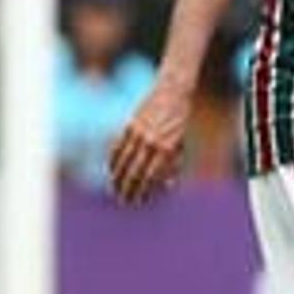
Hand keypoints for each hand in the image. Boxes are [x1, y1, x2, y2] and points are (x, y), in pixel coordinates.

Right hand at [108, 81, 191, 205]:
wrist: (172, 92)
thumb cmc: (179, 122)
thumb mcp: (182, 144)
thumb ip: (174, 165)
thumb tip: (166, 186)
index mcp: (168, 148)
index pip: (152, 176)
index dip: (145, 191)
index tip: (140, 201)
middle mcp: (152, 142)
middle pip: (136, 172)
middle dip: (129, 189)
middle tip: (124, 201)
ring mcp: (139, 133)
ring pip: (124, 161)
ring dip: (118, 178)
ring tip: (115, 190)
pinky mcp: (130, 125)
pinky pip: (118, 147)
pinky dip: (113, 160)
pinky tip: (111, 171)